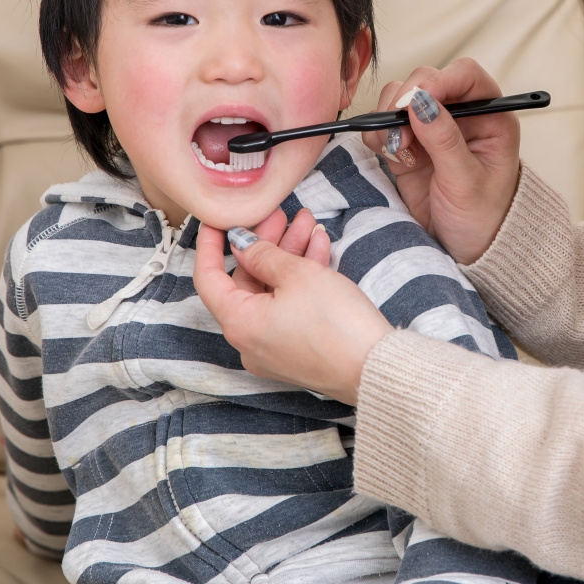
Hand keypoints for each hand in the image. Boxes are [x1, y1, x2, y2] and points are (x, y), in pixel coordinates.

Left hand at [194, 211, 391, 404]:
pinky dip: (300, 280)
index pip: (208, 278)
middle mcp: (248, 340)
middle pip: (246, 282)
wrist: (375, 368)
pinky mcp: (297, 350)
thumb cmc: (336, 324)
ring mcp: (273, 348)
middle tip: (280, 215)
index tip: (218, 221)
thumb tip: (242, 245)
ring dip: (289, 256)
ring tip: (308, 225)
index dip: (211, 245)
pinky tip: (319, 249)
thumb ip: (263, 254)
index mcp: (238, 323)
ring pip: (272, 292)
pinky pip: (288, 308)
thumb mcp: (297, 274)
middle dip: (266, 244)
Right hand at [365, 59, 520, 264]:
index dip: (440, 80)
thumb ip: (444, 140)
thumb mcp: (466, 182)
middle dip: (407, 101)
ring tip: (396, 149)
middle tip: (400, 134)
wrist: (466, 250)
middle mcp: (461, 115)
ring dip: (389, 117)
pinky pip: (384, 123)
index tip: (415, 99)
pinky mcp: (409, 143)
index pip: (466, 76)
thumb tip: (420, 102)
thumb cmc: (482, 218)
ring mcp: (432, 127)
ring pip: (400, 98)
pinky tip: (388, 154)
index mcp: (491, 116)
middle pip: (427, 80)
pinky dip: (378, 133)